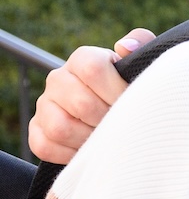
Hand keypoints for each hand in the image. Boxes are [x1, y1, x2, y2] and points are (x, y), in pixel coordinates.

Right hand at [28, 30, 149, 163]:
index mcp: (83, 59)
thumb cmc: (130, 84)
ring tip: (109, 139)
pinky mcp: (37, 129)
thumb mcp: (140, 62)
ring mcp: (45, 105)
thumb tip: (125, 47)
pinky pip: (44, 146)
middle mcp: (58, 79)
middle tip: (125, 125)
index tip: (133, 102)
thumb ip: (141, 44)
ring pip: (61, 127)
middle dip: (109, 119)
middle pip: (81, 104)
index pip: (92, 69)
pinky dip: (70, 154)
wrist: (114, 108)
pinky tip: (90, 150)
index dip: (116, 90)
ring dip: (90, 139)